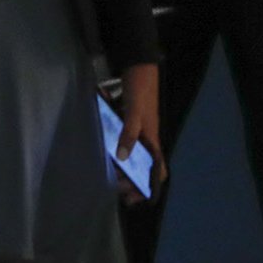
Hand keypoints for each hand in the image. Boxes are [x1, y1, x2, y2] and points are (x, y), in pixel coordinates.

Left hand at [114, 62, 166, 203]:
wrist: (138, 65)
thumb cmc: (140, 89)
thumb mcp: (135, 111)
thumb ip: (129, 132)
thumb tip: (122, 158)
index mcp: (152, 140)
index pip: (158, 170)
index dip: (151, 187)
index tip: (134, 198)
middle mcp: (146, 139)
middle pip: (143, 168)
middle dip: (131, 181)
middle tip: (115, 186)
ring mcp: (137, 131)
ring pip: (132, 157)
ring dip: (122, 168)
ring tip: (109, 174)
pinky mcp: (127, 123)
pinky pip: (123, 143)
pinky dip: (115, 151)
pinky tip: (103, 153)